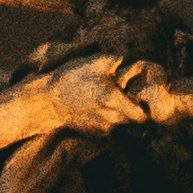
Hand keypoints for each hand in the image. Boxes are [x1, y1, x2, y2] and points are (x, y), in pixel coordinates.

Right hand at [4, 55, 182, 139]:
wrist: (47, 102)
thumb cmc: (71, 78)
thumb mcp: (95, 62)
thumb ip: (119, 60)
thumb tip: (134, 61)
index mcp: (113, 100)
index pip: (143, 115)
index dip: (146, 106)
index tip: (142, 95)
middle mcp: (110, 119)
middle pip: (135, 120)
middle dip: (135, 108)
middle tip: (128, 94)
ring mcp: (102, 128)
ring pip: (123, 123)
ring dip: (122, 113)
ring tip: (111, 98)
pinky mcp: (94, 133)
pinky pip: (110, 127)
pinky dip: (110, 118)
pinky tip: (99, 106)